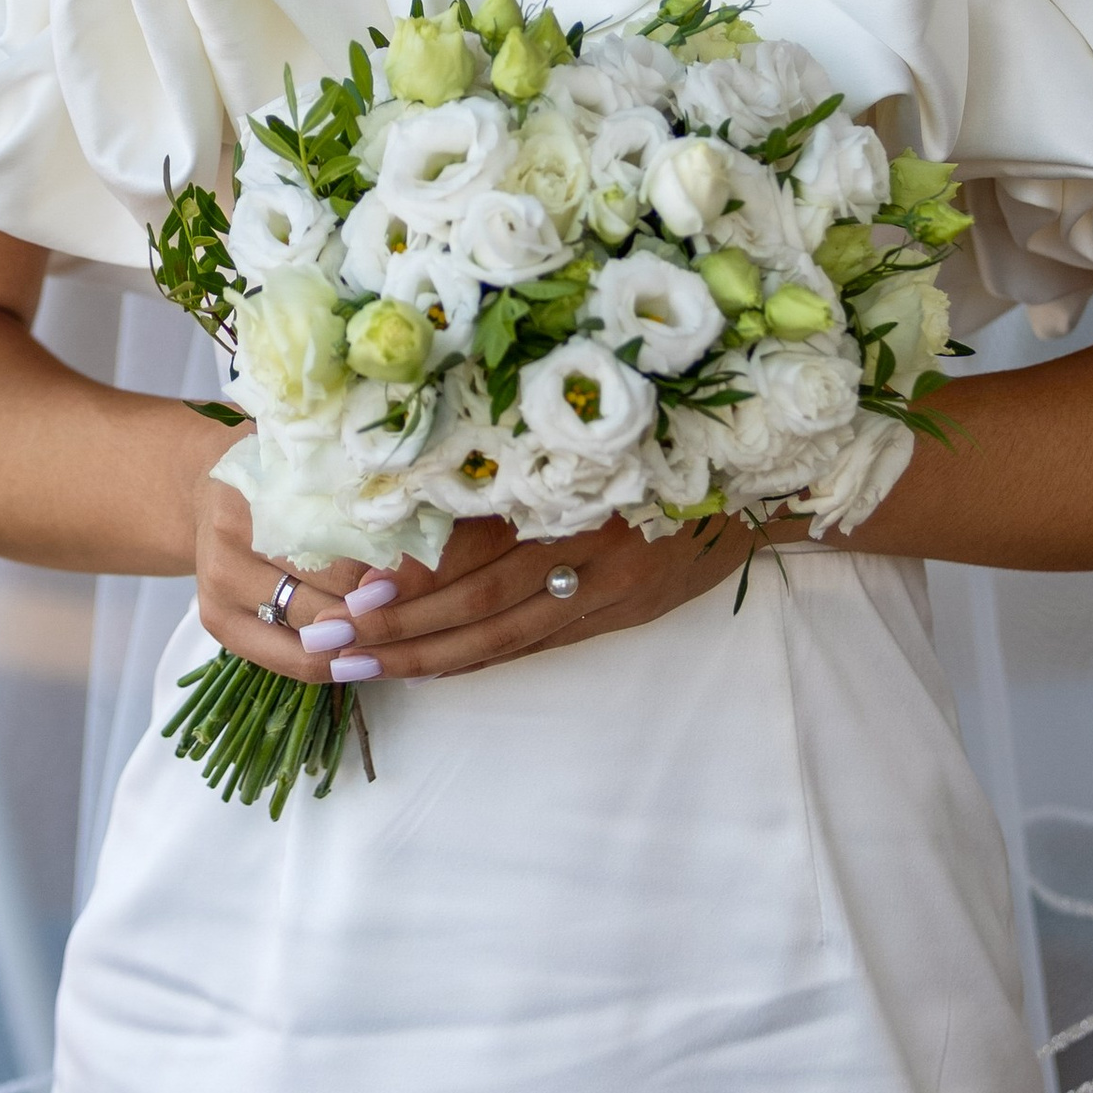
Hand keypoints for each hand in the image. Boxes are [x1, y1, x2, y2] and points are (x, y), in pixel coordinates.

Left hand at [193, 454, 754, 687]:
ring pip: (504, 631)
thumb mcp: (596, 426)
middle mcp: (589, 536)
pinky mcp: (626, 610)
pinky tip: (436, 666)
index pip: (477, 542)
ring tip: (361, 666)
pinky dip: (483, 656)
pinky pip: (540, 642)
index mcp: (571, 480)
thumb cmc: (666, 430)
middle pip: (479, 597)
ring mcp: (610, 582)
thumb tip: (422, 471)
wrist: (763, 475)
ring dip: (429, 652)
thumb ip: (520, 454)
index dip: (413, 573)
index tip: (349, 590)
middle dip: (399, 625)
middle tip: (329, 643)